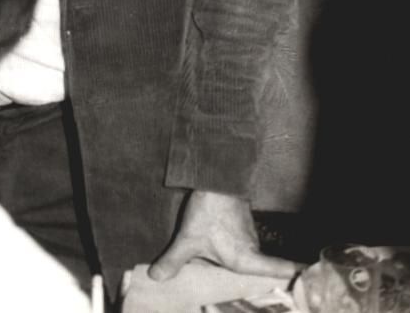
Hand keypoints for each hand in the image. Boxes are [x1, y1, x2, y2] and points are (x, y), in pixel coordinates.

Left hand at [148, 190, 300, 282]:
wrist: (215, 176)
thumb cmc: (208, 210)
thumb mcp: (188, 239)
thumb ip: (174, 260)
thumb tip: (156, 278)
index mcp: (246, 258)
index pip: (278, 270)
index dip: (294, 276)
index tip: (308, 279)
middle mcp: (253, 248)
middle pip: (259, 267)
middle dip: (256, 276)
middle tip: (263, 288)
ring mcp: (249, 234)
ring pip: (246, 253)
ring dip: (238, 259)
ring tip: (225, 266)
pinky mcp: (242, 222)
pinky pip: (239, 241)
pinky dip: (231, 246)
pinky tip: (218, 245)